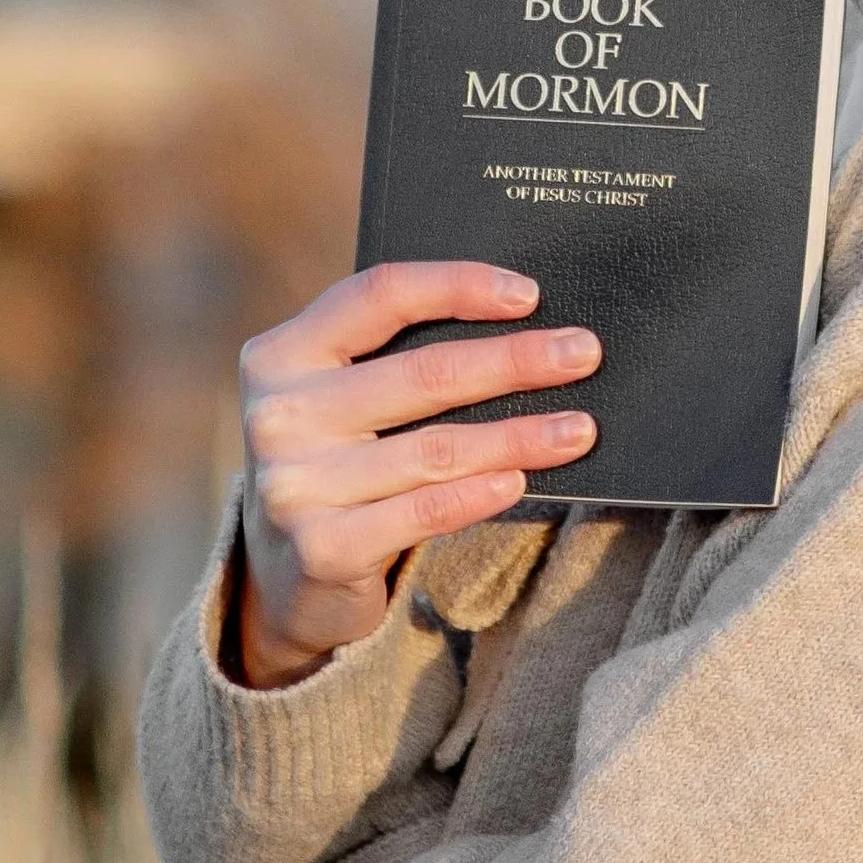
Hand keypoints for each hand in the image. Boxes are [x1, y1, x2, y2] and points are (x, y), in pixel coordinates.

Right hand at [233, 262, 601, 688]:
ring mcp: (294, 484)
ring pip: (436, 449)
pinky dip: (479, 493)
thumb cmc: (338, 461)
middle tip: (582, 354)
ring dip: (519, 435)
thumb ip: (394, 356)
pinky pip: (423, 511)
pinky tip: (520, 480)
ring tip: (578, 429)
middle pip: (423, 372)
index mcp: (282, 355)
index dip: (458, 285)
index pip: (379, 295)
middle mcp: (279, 415)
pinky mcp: (320, 548)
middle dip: (516, 361)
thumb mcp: (340, 398)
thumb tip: (523, 324)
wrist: (284, 576)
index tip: (529, 295)